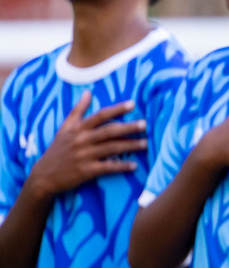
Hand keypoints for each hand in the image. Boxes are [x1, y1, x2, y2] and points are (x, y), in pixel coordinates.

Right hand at [27, 93, 146, 196]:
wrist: (44, 175)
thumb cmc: (59, 149)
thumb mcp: (65, 128)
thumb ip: (78, 110)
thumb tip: (88, 92)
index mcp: (77, 128)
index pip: (100, 115)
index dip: (116, 109)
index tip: (133, 104)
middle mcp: (81, 140)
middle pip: (109, 131)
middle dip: (128, 127)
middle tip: (145, 124)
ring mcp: (84, 156)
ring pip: (111, 148)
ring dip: (130, 146)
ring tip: (145, 144)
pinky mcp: (86, 171)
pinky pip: (107, 167)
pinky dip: (121, 166)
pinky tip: (134, 165)